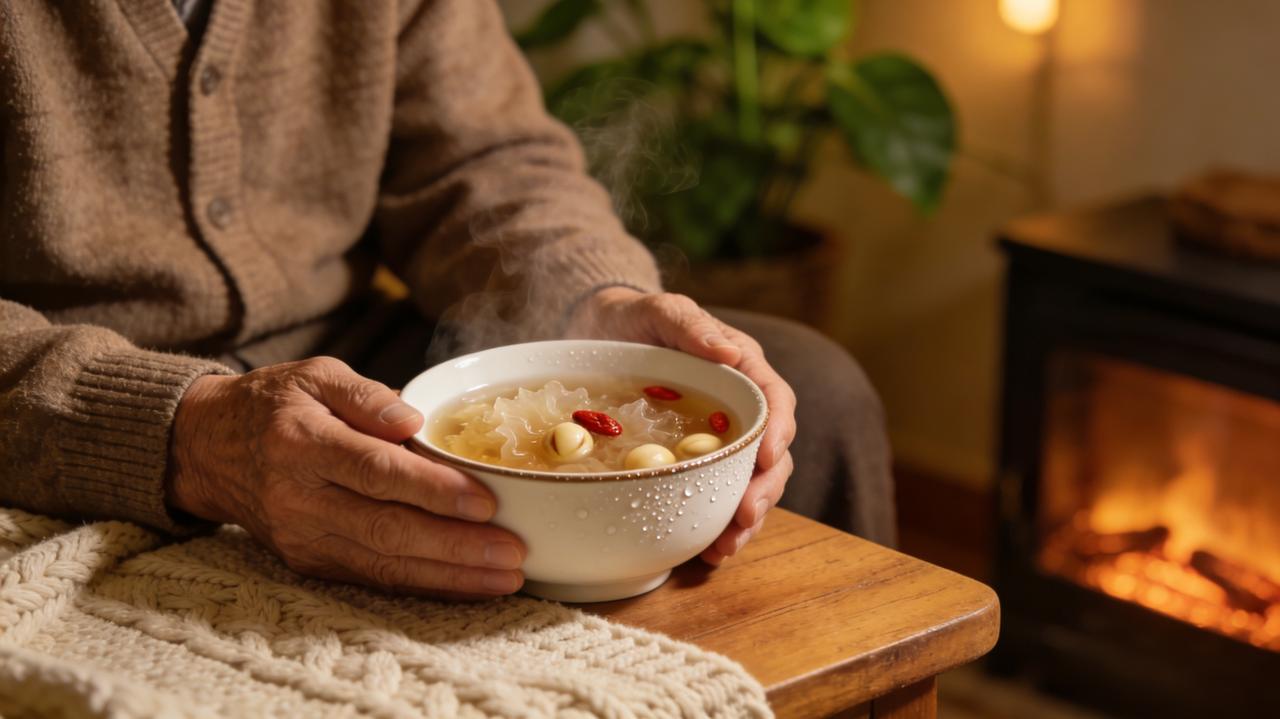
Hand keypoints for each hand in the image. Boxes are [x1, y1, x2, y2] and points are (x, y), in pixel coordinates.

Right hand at [167, 357, 525, 598]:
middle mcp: (299, 499)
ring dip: (450, 576)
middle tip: (513, 552)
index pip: (376, 472)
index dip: (433, 490)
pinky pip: (373, 579)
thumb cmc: (275, 405)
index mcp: (302, 444)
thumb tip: (412, 418)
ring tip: (505, 578)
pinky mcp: (308, 562)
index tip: (486, 501)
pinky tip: (468, 586)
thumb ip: (365, 395)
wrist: (207, 450)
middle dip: (456, 546)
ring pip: (383, 565)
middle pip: (386, 529)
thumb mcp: (314, 375)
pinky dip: (424, 586)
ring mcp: (302, 538)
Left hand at [566, 287, 796, 564]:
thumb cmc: (636, 316)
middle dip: (763, 489)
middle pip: (771, 452)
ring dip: (744, 519)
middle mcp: (740, 406)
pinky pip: (716, 495)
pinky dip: (715, 524)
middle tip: (745, 517)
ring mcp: (720, 437)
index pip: (775, 400)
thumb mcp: (660, 311)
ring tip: (725, 550)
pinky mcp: (697, 461)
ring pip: (748, 482)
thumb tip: (728, 352)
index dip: (778, 431)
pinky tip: (705, 552)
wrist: (601, 332)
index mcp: (742, 367)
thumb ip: (690, 326)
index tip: (767, 459)